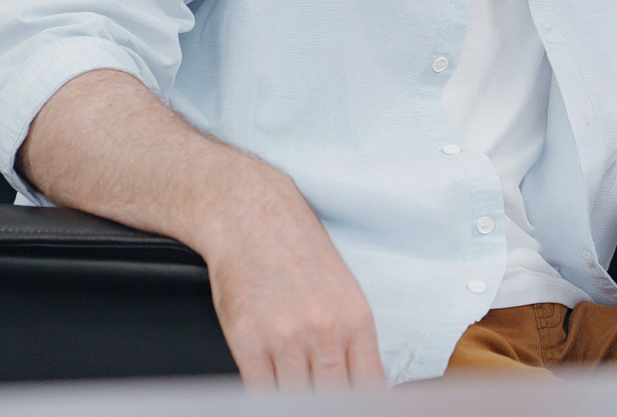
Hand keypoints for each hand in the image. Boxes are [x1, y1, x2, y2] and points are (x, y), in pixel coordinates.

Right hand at [198, 167, 385, 389]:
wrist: (253, 217)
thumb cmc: (298, 252)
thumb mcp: (344, 292)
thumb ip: (353, 341)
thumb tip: (363, 386)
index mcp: (356, 321)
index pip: (368, 389)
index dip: (362, 407)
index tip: (355, 408)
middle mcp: (325, 333)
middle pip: (333, 399)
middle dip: (328, 405)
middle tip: (322, 399)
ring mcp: (285, 339)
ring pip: (297, 400)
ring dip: (296, 401)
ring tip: (296, 392)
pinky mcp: (248, 342)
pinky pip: (261, 393)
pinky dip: (267, 399)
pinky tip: (272, 393)